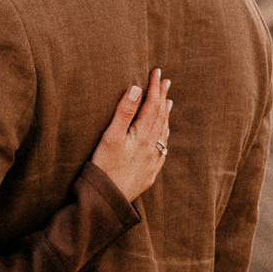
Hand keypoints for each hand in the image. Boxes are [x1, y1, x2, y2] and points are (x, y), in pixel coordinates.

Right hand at [89, 68, 172, 200]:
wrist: (108, 200)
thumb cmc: (104, 167)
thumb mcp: (110, 137)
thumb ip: (123, 113)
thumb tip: (136, 89)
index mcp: (142, 135)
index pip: (152, 106)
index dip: (154, 88)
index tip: (156, 71)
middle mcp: (151, 146)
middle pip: (160, 117)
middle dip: (162, 97)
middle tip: (165, 81)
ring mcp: (152, 160)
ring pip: (163, 132)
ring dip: (165, 115)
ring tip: (168, 101)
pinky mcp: (149, 172)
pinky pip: (162, 149)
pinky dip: (164, 135)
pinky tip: (163, 133)